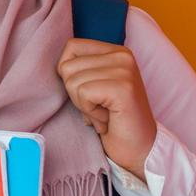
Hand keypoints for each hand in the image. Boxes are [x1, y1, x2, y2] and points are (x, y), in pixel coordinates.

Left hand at [56, 38, 157, 180]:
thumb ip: (80, 69)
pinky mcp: (123, 88)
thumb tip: (56, 65)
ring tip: (104, 113)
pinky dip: (90, 112)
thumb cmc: (112, 120)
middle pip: (67, 66)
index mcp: (116, 51)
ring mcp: (124, 70)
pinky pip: (83, 94)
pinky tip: (107, 119)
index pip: (71, 47)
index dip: (69, 74)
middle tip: (99, 107)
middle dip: (76, 94)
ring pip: (72, 81)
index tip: (91, 93)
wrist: (138, 148)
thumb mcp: (94, 86)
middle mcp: (122, 55)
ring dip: (83, 105)